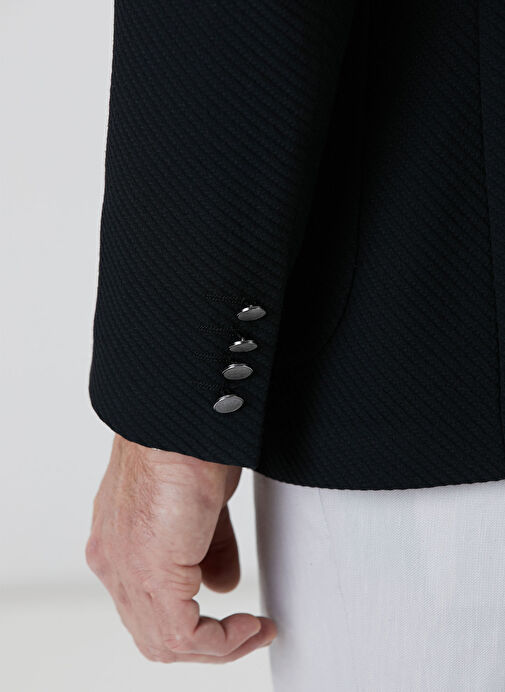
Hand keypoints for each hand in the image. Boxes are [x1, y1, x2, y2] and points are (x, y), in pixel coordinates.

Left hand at [85, 434, 275, 662]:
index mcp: (119, 541)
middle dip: (207, 641)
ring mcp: (126, 572)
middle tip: (248, 632)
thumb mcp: (203, 506)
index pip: (147, 604)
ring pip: (165, 641)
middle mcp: (114, 562)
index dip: (193, 620)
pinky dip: (221, 640)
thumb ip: (209, 549)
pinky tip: (249, 625)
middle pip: (153, 631)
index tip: (233, 619)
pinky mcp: (150, 576)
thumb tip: (222, 583)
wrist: (180, 424)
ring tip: (254, 631)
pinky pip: (182, 636)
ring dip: (218, 646)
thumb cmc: (187, 445)